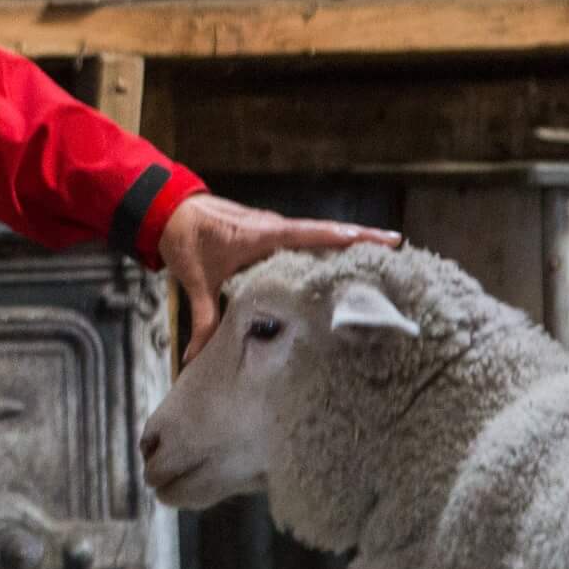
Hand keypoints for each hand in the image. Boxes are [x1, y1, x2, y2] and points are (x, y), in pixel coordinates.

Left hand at [158, 194, 400, 355]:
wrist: (170, 209)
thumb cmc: (185, 238)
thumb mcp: (194, 279)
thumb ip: (202, 319)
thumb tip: (195, 359)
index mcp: (264, 233)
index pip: (312, 234)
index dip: (345, 237)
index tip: (380, 240)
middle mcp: (276, 227)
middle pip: (327, 233)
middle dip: (362, 240)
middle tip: (399, 249)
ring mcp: (276, 230)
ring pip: (320, 237)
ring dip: (349, 243)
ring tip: (385, 256)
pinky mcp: (272, 235)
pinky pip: (307, 241)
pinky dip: (329, 247)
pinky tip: (346, 262)